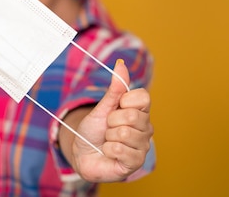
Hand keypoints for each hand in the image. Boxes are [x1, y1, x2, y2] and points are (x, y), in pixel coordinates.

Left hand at [68, 60, 152, 182]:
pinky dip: (108, 149)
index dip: (125, 100)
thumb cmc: (94, 129)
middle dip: (111, 121)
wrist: (83, 152)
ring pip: (124, 134)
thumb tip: (121, 65)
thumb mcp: (102, 107)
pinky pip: (120, 149)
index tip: (116, 107)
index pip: (143, 97)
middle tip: (108, 127)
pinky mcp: (136, 163)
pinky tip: (109, 152)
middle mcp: (145, 128)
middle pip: (131, 116)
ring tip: (108, 140)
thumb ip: (115, 88)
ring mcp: (143, 146)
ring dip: (108, 137)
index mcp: (140, 111)